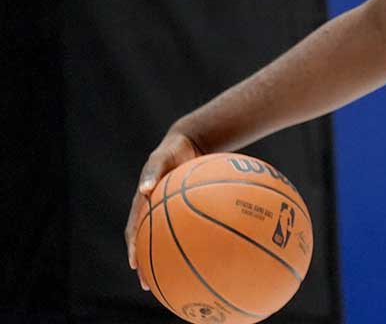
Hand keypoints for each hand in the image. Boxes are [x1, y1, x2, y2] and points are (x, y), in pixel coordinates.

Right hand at [124, 131, 202, 289]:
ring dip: (168, 259)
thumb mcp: (160, 158)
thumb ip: (152, 172)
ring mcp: (168, 213)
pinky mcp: (184, 212)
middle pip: (147, 243)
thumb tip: (144, 190)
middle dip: (147, 264)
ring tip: (176, 279)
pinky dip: (194, 242)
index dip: (133, 248)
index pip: (133, 231)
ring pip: (167, 241)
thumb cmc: (172, 151)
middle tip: (149, 284)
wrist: (188, 145)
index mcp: (143, 204)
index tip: (134, 265)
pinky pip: (189, 230)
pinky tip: (208, 254)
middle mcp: (154, 212)